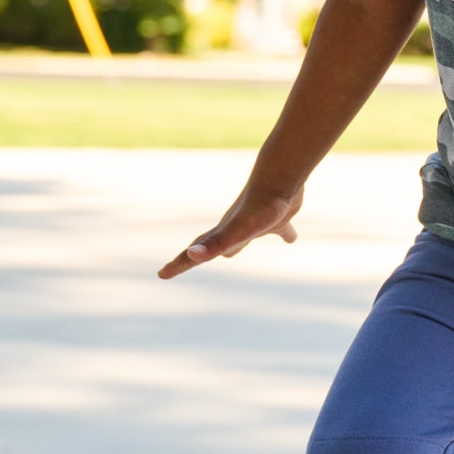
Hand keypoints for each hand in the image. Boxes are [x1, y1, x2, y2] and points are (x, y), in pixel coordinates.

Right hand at [156, 180, 305, 278]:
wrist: (281, 178)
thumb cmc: (259, 207)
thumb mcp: (235, 232)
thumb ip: (215, 244)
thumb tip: (191, 254)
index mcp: (223, 234)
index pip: (195, 253)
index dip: (179, 264)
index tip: (161, 275)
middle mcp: (235, 228)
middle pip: (212, 246)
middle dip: (199, 256)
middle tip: (188, 262)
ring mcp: (256, 222)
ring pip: (241, 238)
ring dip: (234, 247)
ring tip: (230, 255)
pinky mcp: (279, 218)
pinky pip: (280, 230)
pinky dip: (285, 234)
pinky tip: (291, 239)